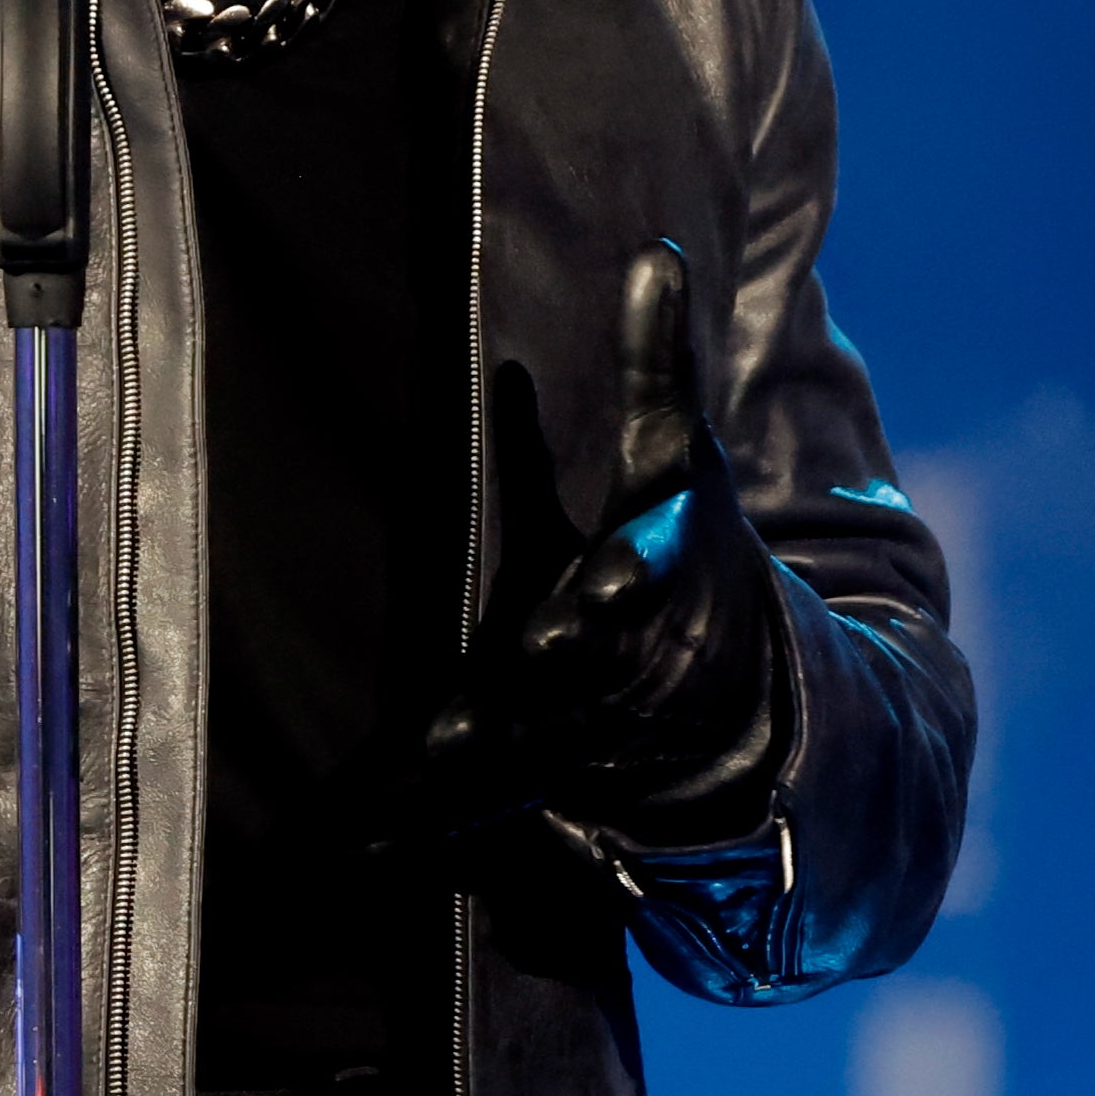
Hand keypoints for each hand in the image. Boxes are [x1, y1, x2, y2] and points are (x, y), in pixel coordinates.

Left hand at [413, 242, 789, 853]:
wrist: (732, 704)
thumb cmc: (683, 556)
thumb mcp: (673, 467)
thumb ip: (659, 372)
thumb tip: (656, 255)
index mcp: (651, 575)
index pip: (642, 571)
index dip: (625, 578)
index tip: (603, 583)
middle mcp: (617, 657)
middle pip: (582, 663)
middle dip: (552, 666)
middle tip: (517, 667)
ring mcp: (579, 726)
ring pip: (529, 740)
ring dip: (484, 749)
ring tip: (428, 757)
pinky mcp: (536, 779)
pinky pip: (477, 804)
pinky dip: (428, 822)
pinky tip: (362, 840)